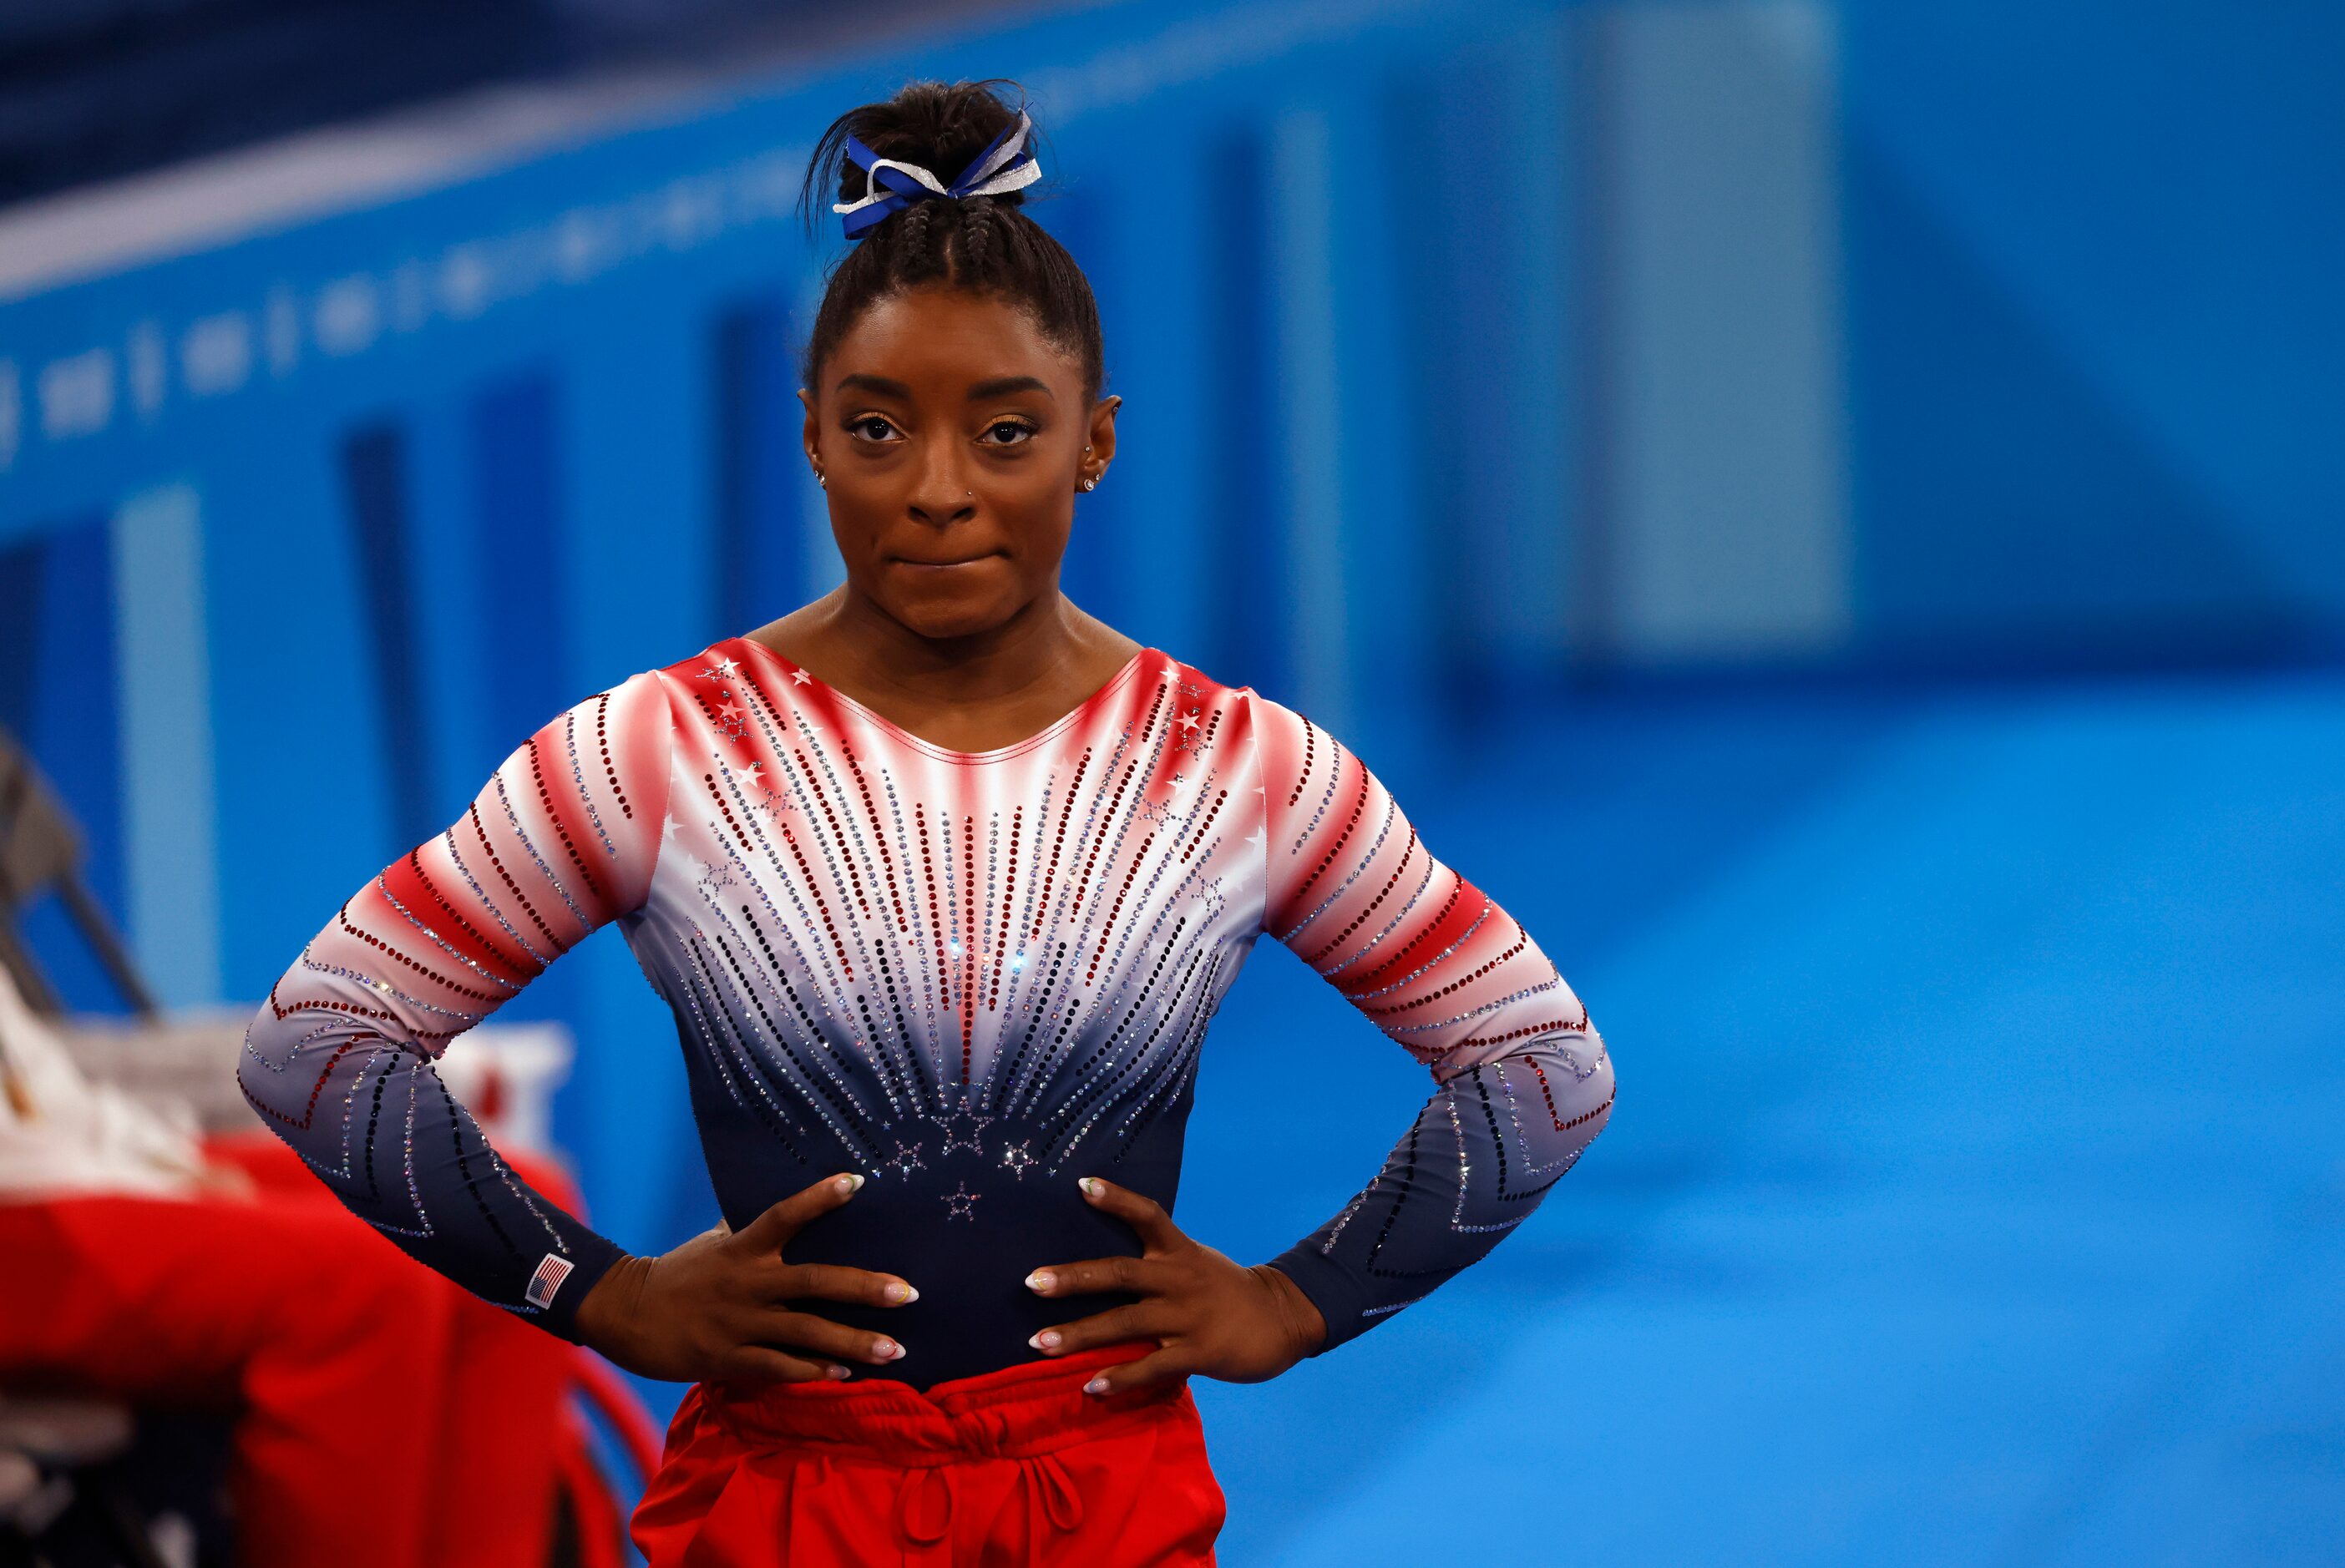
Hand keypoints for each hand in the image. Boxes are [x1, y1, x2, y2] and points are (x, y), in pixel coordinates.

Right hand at [573, 1172, 915, 1385]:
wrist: (626, 1315)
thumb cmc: (679, 1272)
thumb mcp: (713, 1241)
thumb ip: (749, 1227)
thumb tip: (782, 1198)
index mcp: (742, 1247)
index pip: (785, 1215)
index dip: (820, 1198)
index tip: (858, 1182)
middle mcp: (747, 1282)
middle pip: (815, 1281)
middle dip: (866, 1288)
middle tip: (910, 1293)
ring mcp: (740, 1323)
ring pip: (807, 1332)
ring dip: (855, 1342)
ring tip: (896, 1349)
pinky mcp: (729, 1358)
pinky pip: (780, 1367)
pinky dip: (814, 1372)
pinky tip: (845, 1375)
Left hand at [1023, 1176, 1326, 1395]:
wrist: (1282, 1319)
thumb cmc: (1226, 1291)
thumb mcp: (1195, 1262)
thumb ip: (1158, 1261)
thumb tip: (1102, 1268)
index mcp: (1179, 1252)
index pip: (1147, 1216)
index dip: (1115, 1199)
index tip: (1081, 1185)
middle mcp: (1180, 1279)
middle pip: (1121, 1273)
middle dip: (1073, 1278)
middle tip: (1032, 1282)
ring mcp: (1189, 1316)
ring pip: (1126, 1323)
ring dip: (1080, 1334)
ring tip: (1040, 1343)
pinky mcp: (1199, 1352)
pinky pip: (1152, 1366)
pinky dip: (1120, 1377)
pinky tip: (1091, 1386)